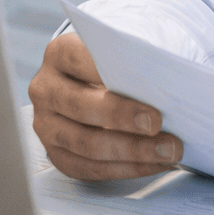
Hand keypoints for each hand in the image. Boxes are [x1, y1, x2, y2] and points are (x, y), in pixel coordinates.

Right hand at [28, 32, 182, 180]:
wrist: (106, 83)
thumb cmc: (123, 61)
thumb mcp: (128, 46)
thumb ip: (139, 53)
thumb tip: (166, 74)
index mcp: (59, 53)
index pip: (79, 59)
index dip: (111, 72)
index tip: (146, 85)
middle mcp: (46, 89)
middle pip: (81, 106)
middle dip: (122, 117)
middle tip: (157, 123)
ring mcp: (46, 125)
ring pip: (85, 144)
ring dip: (131, 151)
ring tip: (167, 150)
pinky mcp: (56, 154)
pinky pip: (89, 169)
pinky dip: (126, 169)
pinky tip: (155, 163)